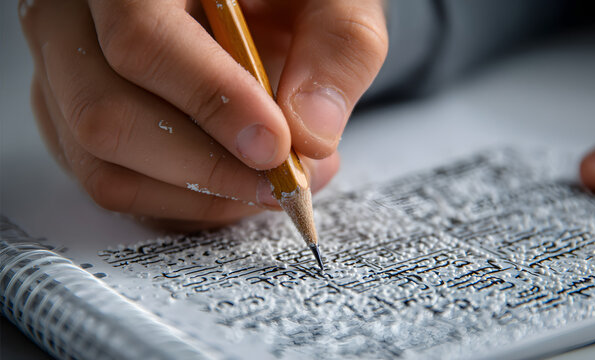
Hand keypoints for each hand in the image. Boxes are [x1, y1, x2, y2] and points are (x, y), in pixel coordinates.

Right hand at [19, 0, 387, 228]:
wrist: (249, 3)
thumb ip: (336, 48)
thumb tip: (311, 134)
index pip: (143, 40)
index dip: (211, 102)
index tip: (276, 147)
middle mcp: (76, 22)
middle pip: (107, 116)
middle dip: (207, 168)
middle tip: (284, 182)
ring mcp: (66, 76)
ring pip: (104, 164)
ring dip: (198, 195)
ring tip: (272, 183)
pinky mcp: (76, 120)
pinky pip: (113, 183)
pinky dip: (181, 202)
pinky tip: (234, 185)